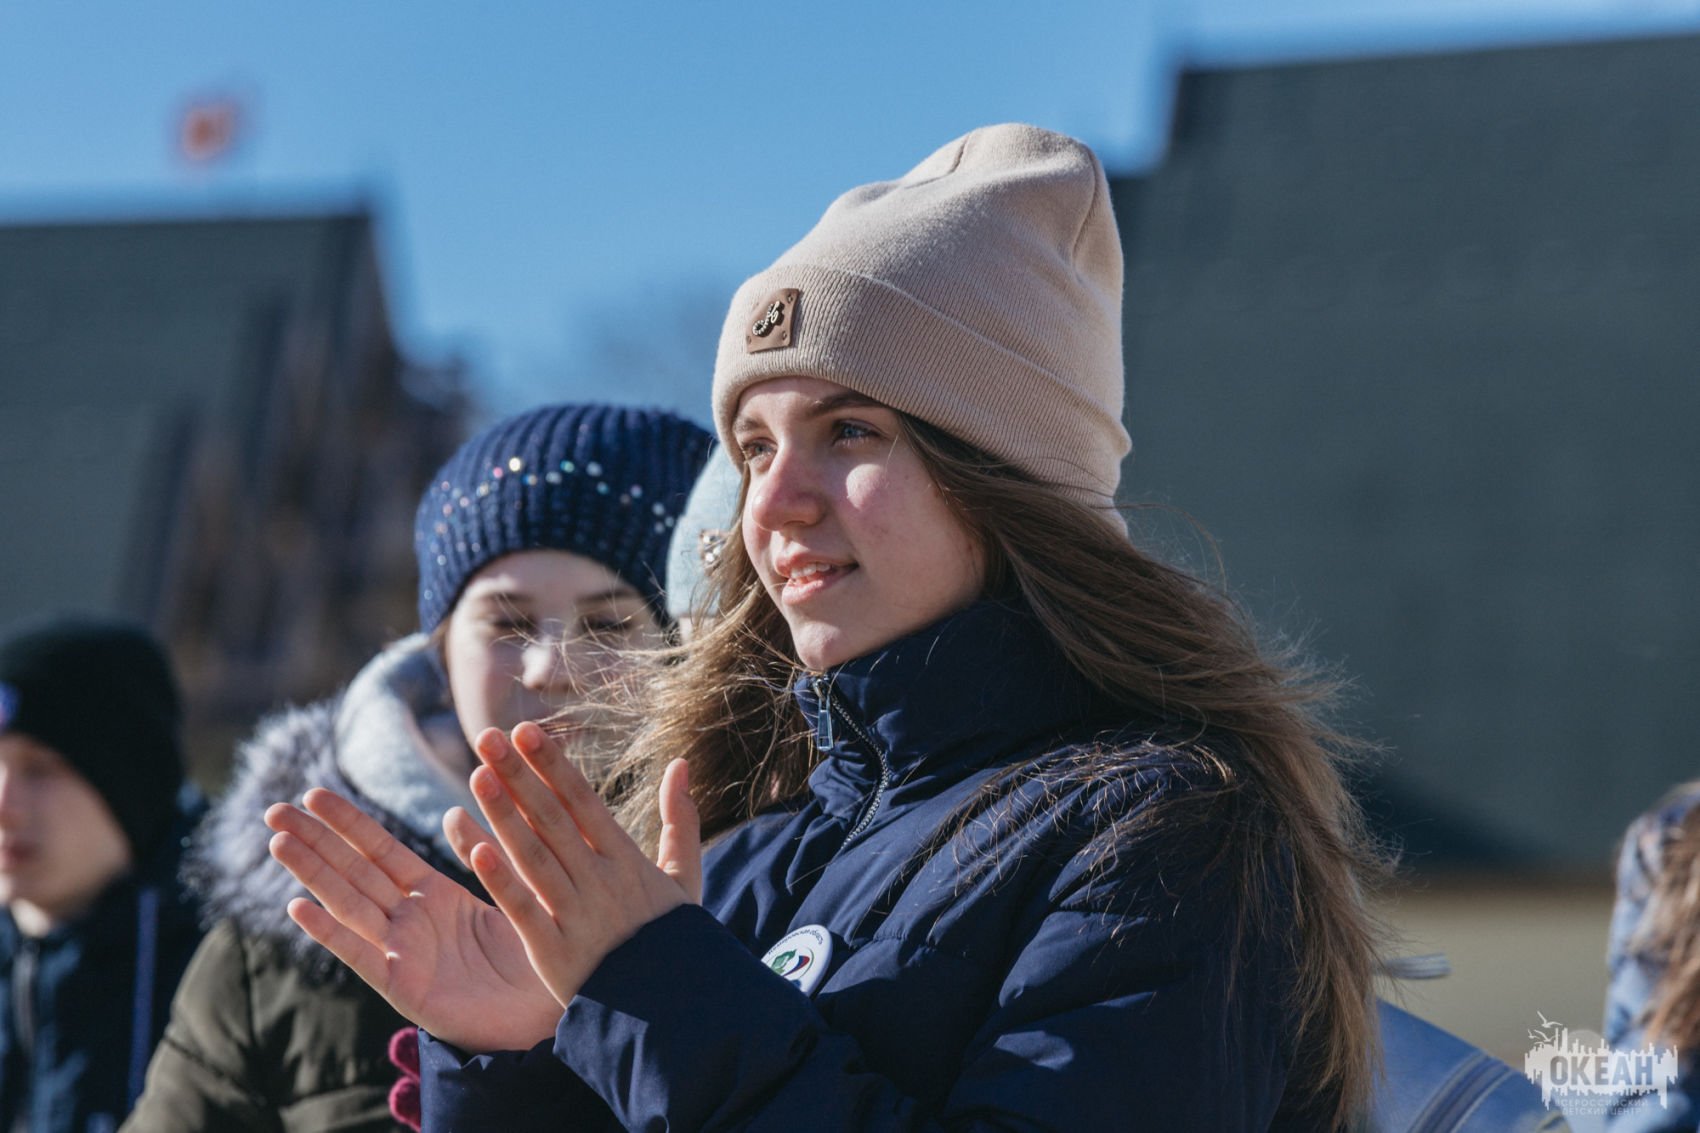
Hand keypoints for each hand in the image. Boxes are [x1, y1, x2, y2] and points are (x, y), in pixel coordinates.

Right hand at [265, 788, 562, 1051]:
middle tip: (273, 809)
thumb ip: (481, 855)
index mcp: (433, 894)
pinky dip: (330, 932)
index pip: (381, 849)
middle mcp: (410, 920)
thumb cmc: (532, 954)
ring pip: (348, 904)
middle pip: (353, 871)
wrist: (549, 1013)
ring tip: (278, 842)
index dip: (348, 822)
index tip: (314, 792)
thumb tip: (453, 810)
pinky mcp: (405, 988)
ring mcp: (403, 953)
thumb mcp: (508, 892)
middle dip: (315, 840)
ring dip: (312, 874)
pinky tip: (299, 908)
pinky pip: (363, 955)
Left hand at [466, 722, 700, 1007]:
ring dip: (503, 814)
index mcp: (627, 860)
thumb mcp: (685, 878)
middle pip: (552, 819)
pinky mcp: (554, 951)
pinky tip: (476, 848)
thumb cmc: (673, 939)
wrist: (674, 1009)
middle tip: (487, 735)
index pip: (583, 801)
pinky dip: (501, 879)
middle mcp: (599, 880)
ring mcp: (576, 914)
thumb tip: (681, 764)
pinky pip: (523, 909)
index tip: (526, 729)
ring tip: (476, 775)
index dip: (553, 765)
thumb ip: (682, 820)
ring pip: (533, 856)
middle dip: (519, 775)